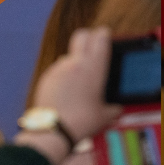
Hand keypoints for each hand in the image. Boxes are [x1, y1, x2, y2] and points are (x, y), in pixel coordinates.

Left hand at [31, 27, 122, 144]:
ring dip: (75, 61)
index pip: (100, 37)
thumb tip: (116, 109)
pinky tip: (67, 91)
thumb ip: (113, 108)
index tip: (106, 36)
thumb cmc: (82, 122)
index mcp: (93, 68)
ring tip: (80, 81)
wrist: (54, 130)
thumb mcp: (105, 116)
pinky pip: (58, 70)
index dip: (103, 34)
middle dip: (88, 37)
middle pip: (81, 35)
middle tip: (94, 46)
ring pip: (68, 55)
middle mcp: (75, 64)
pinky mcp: (46, 77)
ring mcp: (58, 69)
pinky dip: (64, 76)